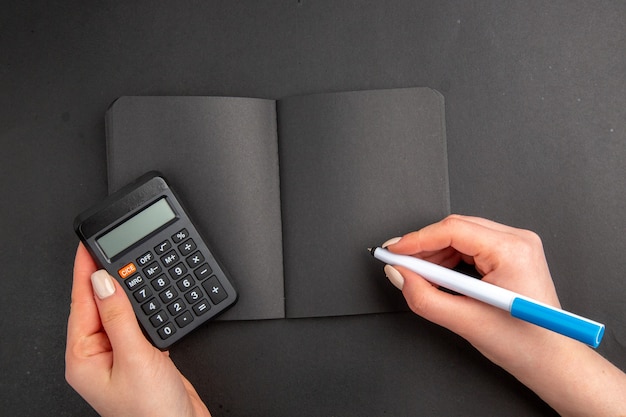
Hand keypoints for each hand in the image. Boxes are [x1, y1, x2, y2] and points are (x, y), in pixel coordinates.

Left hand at [65, 243, 210, 416]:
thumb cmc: (152, 412)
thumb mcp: (133, 358)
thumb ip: (118, 318)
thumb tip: (103, 283)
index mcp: (83, 358)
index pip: (81, 304)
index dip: (84, 272)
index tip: (88, 246)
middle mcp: (98, 356)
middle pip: (97, 305)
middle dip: (104, 275)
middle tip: (111, 247)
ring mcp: (120, 355)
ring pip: (119, 311)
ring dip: (127, 289)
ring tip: (131, 264)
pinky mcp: (141, 355)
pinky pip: (137, 322)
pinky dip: (144, 305)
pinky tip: (149, 294)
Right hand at [382, 215, 625, 415]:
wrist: (551, 360)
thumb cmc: (524, 343)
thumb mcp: (465, 321)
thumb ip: (424, 296)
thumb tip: (399, 273)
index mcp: (512, 251)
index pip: (452, 230)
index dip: (416, 239)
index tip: (393, 250)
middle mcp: (517, 241)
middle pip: (455, 228)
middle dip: (423, 246)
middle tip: (399, 263)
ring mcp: (516, 245)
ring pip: (461, 236)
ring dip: (435, 253)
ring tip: (419, 275)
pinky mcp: (511, 254)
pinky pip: (471, 246)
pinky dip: (449, 258)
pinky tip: (438, 276)